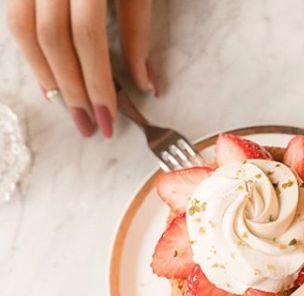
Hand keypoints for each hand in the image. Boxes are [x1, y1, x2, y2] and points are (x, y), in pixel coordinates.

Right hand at [6, 0, 154, 137]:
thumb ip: (137, 29)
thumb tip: (145, 85)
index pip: (88, 37)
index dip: (98, 83)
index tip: (109, 120)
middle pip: (53, 39)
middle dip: (72, 89)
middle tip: (89, 124)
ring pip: (24, 30)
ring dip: (47, 76)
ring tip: (68, 108)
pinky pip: (14, 18)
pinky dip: (31, 52)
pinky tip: (49, 80)